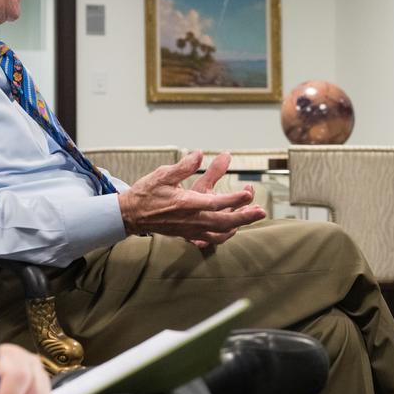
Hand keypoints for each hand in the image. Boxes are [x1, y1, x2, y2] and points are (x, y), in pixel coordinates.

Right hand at [117, 150, 266, 247]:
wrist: (131, 215)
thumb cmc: (147, 193)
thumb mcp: (163, 174)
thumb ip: (183, 166)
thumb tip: (199, 154)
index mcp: (186, 204)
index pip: (215, 203)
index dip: (234, 199)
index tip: (248, 193)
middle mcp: (190, 219)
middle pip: (223, 222)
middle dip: (245, 217)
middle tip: (262, 212)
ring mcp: (190, 229)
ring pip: (220, 233)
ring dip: (238, 225)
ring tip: (251, 216)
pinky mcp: (188, 234)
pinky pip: (211, 238)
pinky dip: (225, 234)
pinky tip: (233, 228)